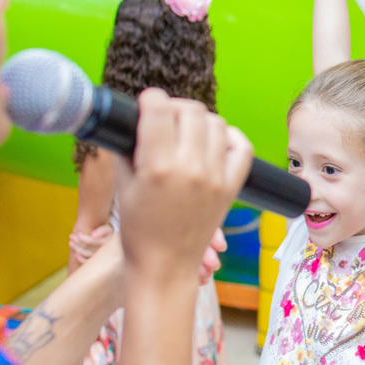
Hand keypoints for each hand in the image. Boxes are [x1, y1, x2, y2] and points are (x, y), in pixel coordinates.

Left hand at [69, 223, 114, 266]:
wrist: (113, 244)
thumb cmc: (107, 235)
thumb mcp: (107, 230)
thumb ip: (101, 230)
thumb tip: (93, 235)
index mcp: (108, 242)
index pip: (93, 241)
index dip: (84, 238)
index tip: (77, 234)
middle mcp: (105, 251)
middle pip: (88, 247)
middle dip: (78, 242)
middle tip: (71, 236)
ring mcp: (101, 258)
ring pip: (87, 254)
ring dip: (77, 249)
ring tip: (71, 243)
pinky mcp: (98, 263)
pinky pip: (89, 262)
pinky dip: (81, 259)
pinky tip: (75, 255)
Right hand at [116, 90, 252, 280]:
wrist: (165, 266)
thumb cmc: (138, 230)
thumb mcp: (123, 186)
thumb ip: (126, 150)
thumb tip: (132, 122)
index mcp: (158, 167)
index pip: (159, 110)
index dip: (151, 99)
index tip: (147, 103)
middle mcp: (190, 168)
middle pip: (191, 111)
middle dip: (176, 107)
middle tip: (167, 118)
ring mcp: (215, 178)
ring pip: (217, 124)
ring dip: (201, 121)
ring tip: (188, 131)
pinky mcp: (231, 188)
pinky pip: (242, 148)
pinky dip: (231, 137)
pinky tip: (216, 140)